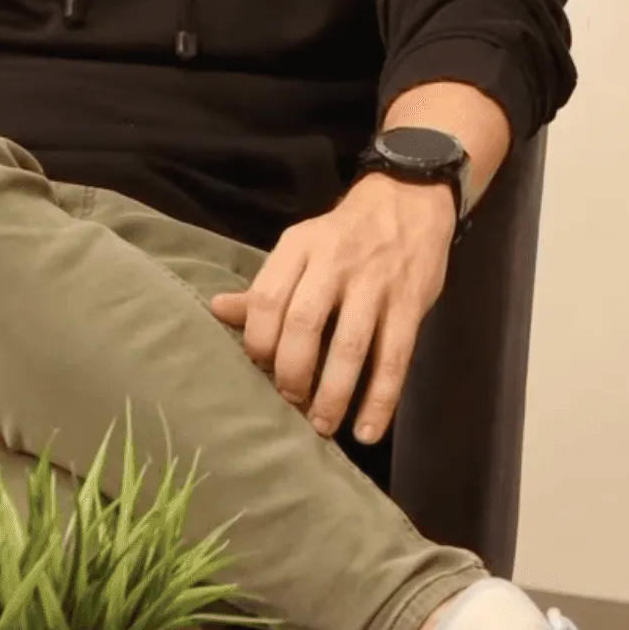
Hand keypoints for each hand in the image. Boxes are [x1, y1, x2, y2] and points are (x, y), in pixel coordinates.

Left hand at [210, 175, 455, 442]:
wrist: (410, 200)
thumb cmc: (345, 235)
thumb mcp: (302, 246)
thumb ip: (267, 285)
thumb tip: (218, 312)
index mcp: (301, 247)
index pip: (268, 298)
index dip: (259, 341)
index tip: (260, 368)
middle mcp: (336, 263)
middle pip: (304, 325)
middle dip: (292, 373)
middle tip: (291, 401)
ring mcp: (377, 284)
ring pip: (351, 347)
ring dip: (334, 394)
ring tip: (322, 425)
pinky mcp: (411, 304)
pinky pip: (395, 358)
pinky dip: (381, 399)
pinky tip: (366, 430)